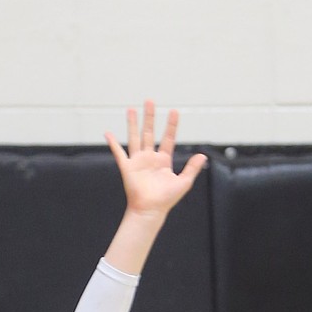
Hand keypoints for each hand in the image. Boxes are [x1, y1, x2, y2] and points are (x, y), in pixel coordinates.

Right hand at [105, 101, 205, 220]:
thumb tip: (203, 156)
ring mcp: (138, 161)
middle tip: (149, 101)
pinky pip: (119, 153)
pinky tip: (108, 134)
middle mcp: (150, 158)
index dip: (171, 125)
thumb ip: (192, 168)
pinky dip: (113, 144)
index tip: (174, 112)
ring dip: (132, 124)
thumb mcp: (184, 182)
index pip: (168, 139)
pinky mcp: (127, 167)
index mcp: (163, 161)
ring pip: (135, 137)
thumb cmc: (166, 200)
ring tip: (131, 109)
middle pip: (149, 133)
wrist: (150, 210)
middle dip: (150, 117)